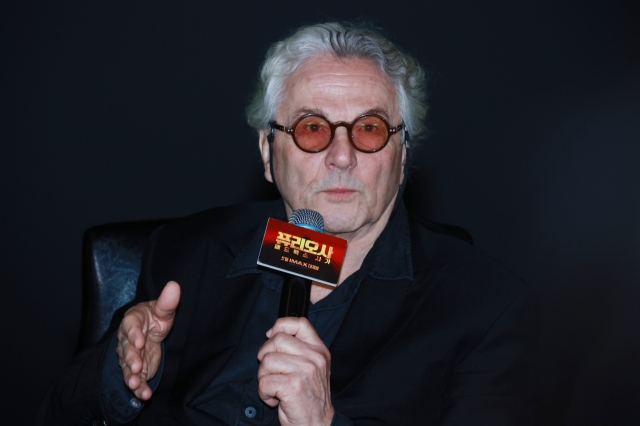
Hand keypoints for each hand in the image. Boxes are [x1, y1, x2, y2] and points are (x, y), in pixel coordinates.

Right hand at [116, 281, 180, 399]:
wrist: (151, 332)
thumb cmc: (154, 318)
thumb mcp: (163, 310)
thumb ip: (167, 301)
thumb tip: (174, 285)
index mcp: (132, 321)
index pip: (130, 327)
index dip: (133, 334)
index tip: (139, 341)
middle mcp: (126, 340)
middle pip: (126, 350)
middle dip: (130, 358)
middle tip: (137, 365)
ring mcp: (130, 357)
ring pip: (127, 367)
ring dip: (130, 377)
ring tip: (135, 384)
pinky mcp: (137, 370)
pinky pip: (136, 380)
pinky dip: (139, 389)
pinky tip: (144, 396)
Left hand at [257, 317, 333, 425]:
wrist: (317, 424)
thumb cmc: (309, 397)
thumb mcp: (312, 367)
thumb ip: (298, 348)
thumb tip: (271, 333)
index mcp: (319, 350)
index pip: (299, 323)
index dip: (280, 326)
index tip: (271, 337)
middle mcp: (314, 358)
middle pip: (276, 340)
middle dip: (265, 356)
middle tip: (271, 372)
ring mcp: (305, 371)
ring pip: (267, 360)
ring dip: (263, 377)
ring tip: (274, 388)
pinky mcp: (293, 386)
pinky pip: (264, 380)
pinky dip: (263, 392)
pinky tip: (274, 399)